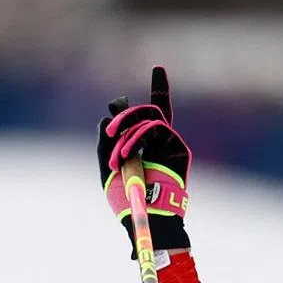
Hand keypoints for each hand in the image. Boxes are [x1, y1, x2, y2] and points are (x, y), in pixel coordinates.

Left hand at [98, 66, 190, 254]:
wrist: (145, 216)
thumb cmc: (126, 200)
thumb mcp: (108, 170)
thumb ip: (105, 145)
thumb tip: (105, 117)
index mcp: (147, 145)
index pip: (152, 114)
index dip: (159, 89)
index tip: (159, 67)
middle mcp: (161, 141)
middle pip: (149, 111)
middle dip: (127, 113)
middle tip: (109, 125)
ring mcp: (170, 143)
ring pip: (149, 118)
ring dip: (127, 132)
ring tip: (116, 156)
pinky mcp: (177, 148)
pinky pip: (155, 129)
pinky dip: (136, 138)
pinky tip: (126, 154)